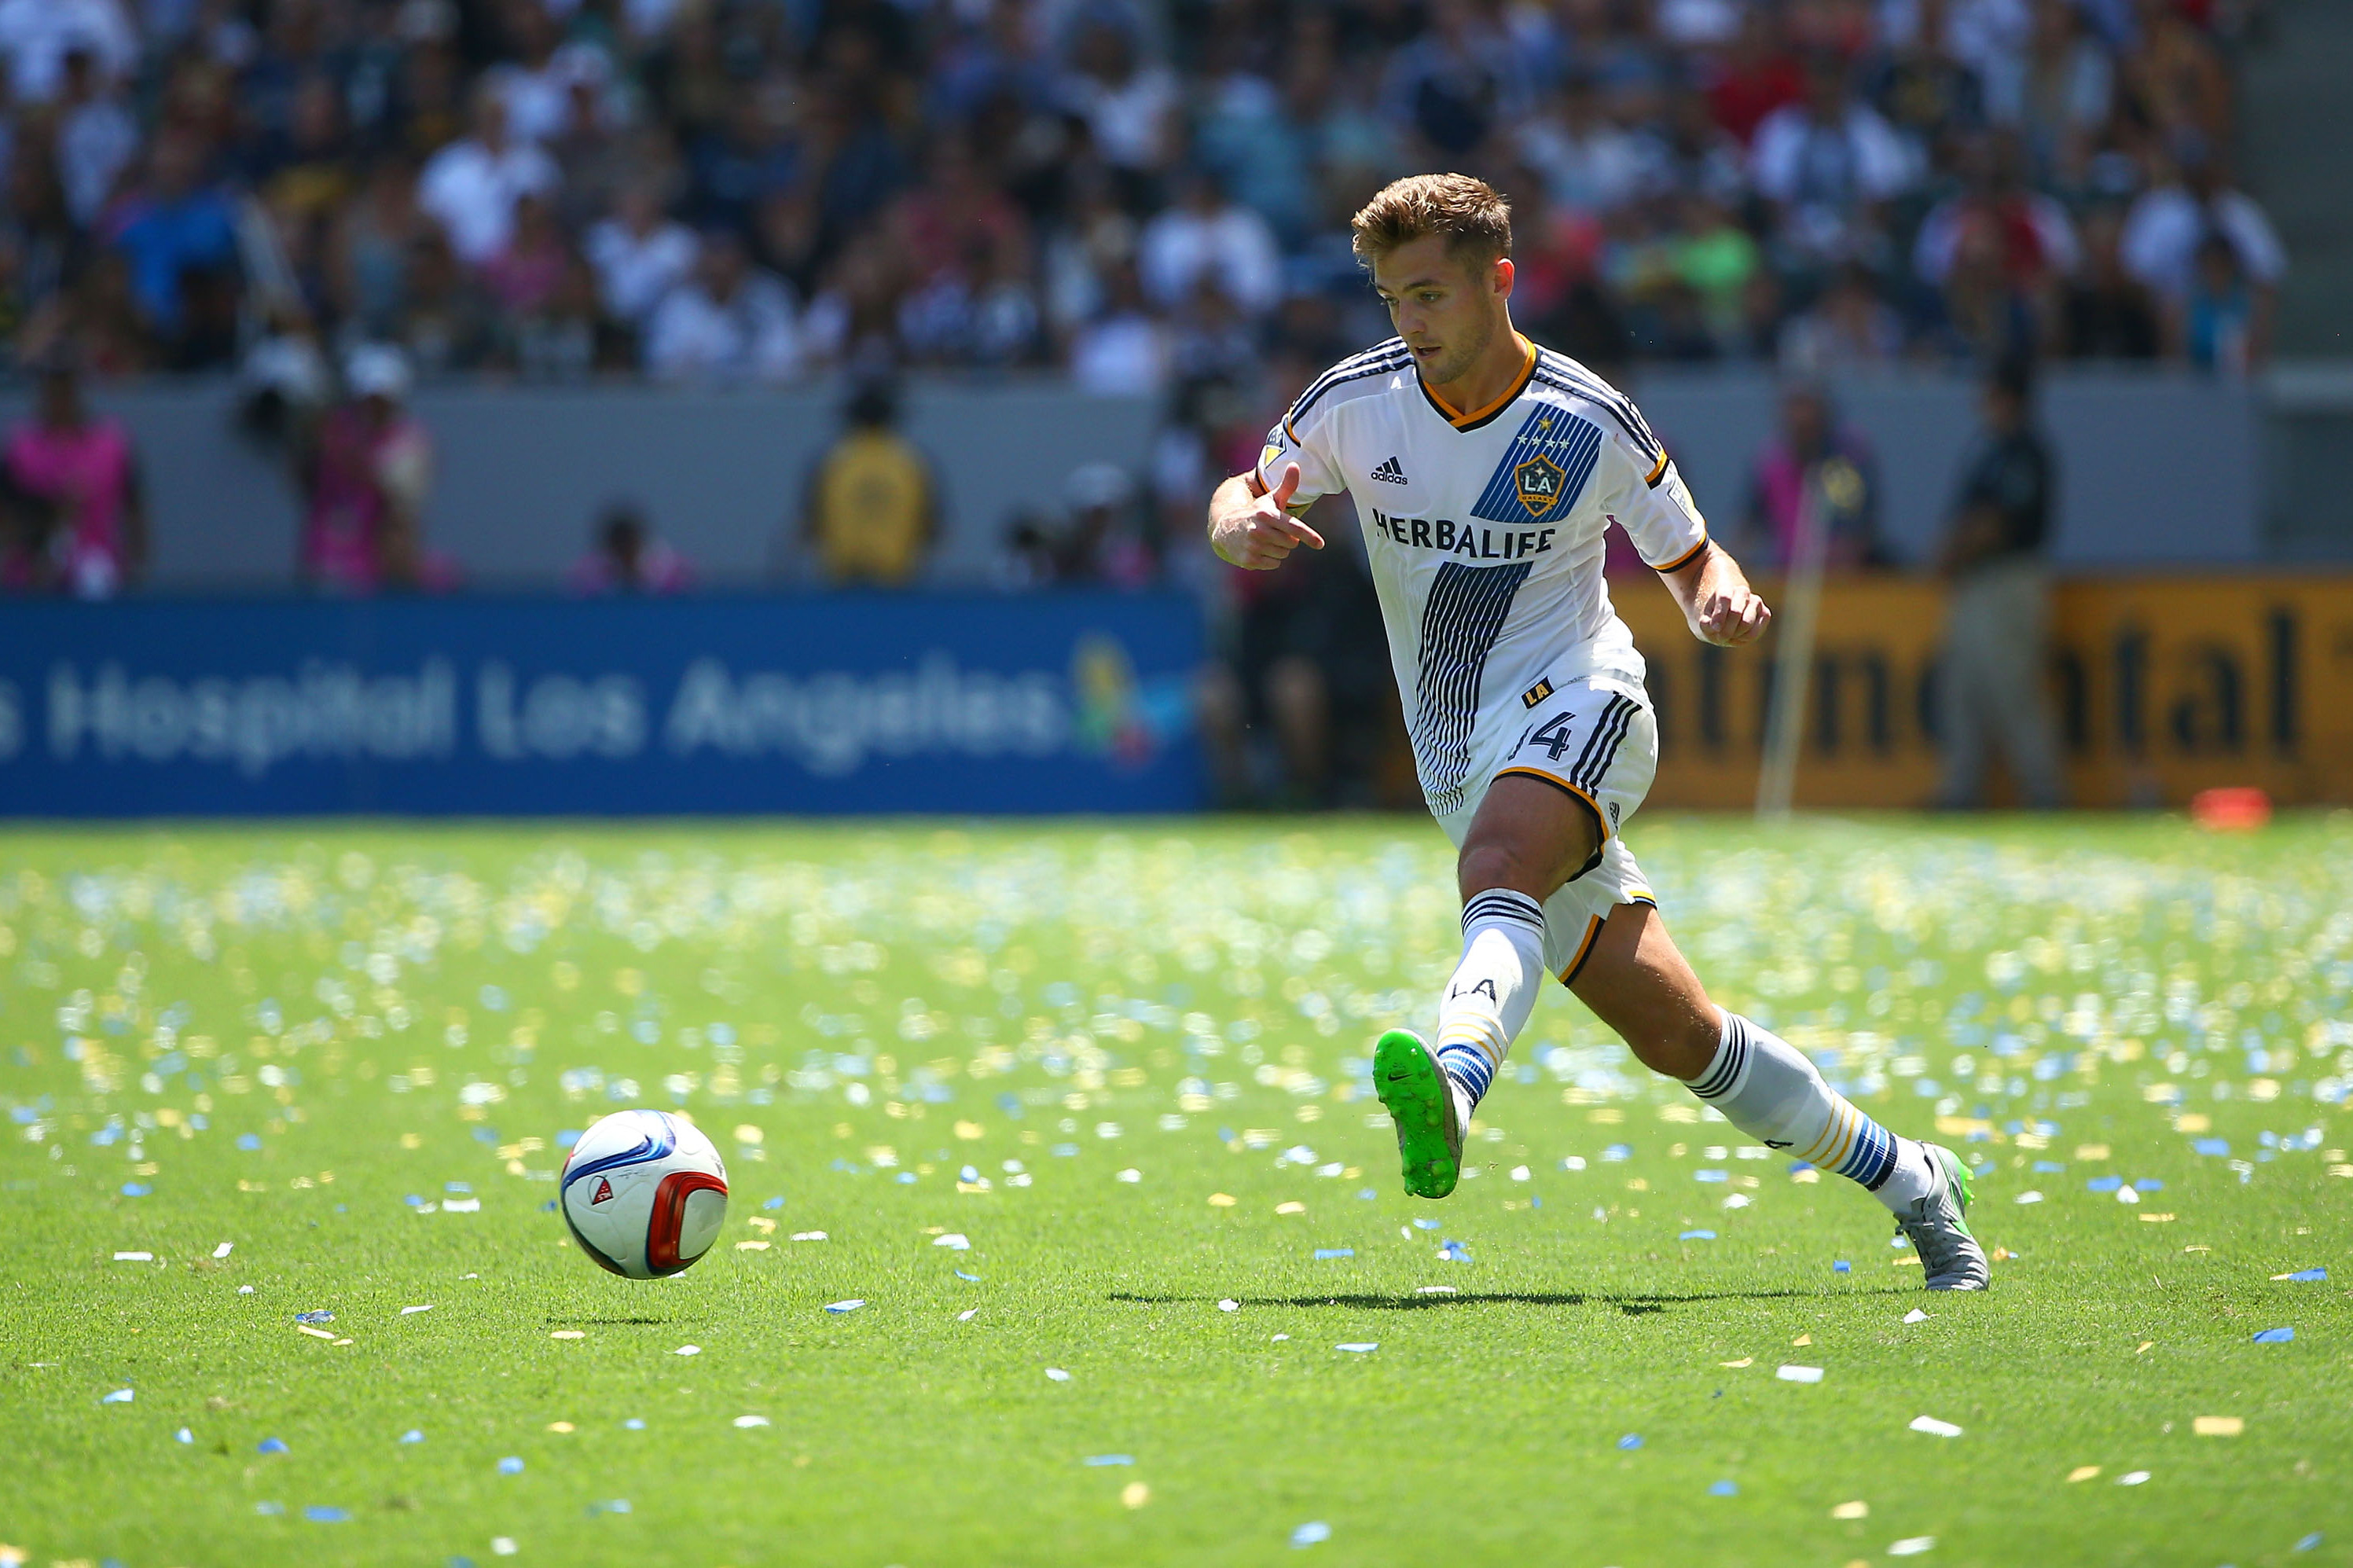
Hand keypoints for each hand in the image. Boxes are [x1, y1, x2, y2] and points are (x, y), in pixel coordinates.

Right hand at [1210, 464, 1324, 570]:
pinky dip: (1270, 559)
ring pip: (1283, 554)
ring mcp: (1253, 546)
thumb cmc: (1256, 514)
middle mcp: (1259, 530)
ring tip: (1266, 541)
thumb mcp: (1270, 500)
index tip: (1320, 544)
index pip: (1293, 527)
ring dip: (1279, 549)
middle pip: (1292, 543)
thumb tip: (1295, 465)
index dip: (1308, 536)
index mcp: (1266, 514)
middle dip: (1288, 539)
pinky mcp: (1249, 560)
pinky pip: (1274, 564)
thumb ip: (1287, 485)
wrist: (1226, 529)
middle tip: (1275, 533)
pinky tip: (1259, 550)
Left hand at [1694, 585, 1770, 645]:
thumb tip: (1712, 626)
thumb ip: (1705, 625)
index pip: (1724, 597)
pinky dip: (1745, 638)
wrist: (1727, 617)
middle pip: (1735, 612)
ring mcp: (1755, 601)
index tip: (1714, 628)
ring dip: (1735, 635)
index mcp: (1724, 589)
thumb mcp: (1704, 622)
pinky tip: (1739, 636)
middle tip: (1720, 637)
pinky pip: (1756, 631)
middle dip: (1726, 629)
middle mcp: (1742, 592)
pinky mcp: (1765, 613)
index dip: (1719, 615)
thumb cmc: (1713, 620)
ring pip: (1746, 623)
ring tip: (1728, 636)